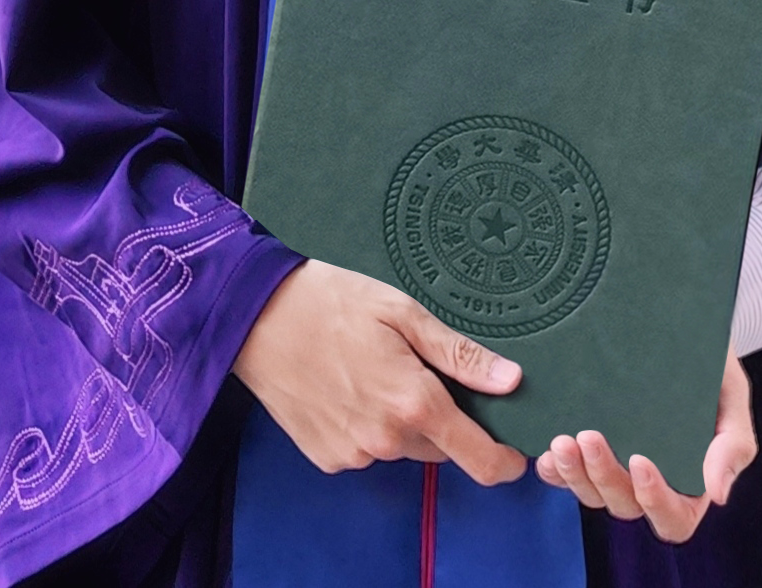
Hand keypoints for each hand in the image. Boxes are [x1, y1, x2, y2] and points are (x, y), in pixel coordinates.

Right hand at [232, 260, 527, 485]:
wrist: (251, 315)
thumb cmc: (327, 302)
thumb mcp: (400, 311)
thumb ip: (459, 353)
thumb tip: (511, 380)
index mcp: (414, 402)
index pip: (480, 460)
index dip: (504, 461)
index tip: (510, 449)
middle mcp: (387, 439)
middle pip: (439, 447)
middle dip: (437, 419)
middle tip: (410, 372)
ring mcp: (354, 452)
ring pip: (400, 447)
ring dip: (398, 422)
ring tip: (366, 372)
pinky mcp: (326, 457)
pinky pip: (364, 450)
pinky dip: (363, 427)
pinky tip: (341, 389)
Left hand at [535, 349, 753, 541]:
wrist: (670, 315)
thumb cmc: (707, 361)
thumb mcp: (730, 394)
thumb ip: (733, 443)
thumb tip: (717, 495)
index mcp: (688, 478)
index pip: (674, 519)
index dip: (656, 503)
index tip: (640, 460)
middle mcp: (646, 477)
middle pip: (624, 506)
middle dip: (604, 477)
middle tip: (589, 436)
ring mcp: (611, 462)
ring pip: (589, 493)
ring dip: (575, 474)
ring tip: (564, 439)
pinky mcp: (581, 443)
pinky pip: (561, 474)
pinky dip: (553, 469)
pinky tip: (548, 449)